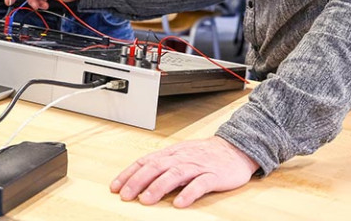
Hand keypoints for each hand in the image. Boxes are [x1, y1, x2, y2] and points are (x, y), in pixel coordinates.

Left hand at [110, 137, 258, 207]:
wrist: (235, 149)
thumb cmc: (205, 154)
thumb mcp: (180, 155)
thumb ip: (161, 165)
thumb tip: (138, 178)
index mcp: (171, 154)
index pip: (145, 162)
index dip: (129, 174)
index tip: (115, 187)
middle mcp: (182, 158)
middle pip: (156, 167)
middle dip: (138, 181)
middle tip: (125, 196)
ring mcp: (198, 166)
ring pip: (175, 174)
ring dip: (158, 187)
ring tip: (146, 200)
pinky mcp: (214, 175)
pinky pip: (200, 184)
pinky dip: (189, 193)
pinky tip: (180, 203)